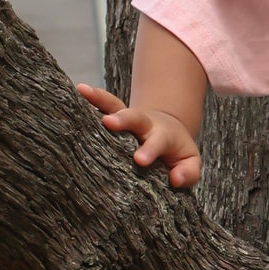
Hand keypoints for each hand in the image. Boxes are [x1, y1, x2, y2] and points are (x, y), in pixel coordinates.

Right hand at [77, 82, 201, 188]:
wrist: (168, 131)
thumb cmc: (177, 153)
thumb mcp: (190, 163)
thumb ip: (188, 172)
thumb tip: (175, 179)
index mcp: (164, 137)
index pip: (157, 142)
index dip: (149, 150)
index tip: (139, 160)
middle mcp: (145, 124)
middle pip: (135, 118)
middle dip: (122, 119)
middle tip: (108, 122)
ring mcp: (128, 118)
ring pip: (116, 105)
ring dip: (100, 99)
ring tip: (83, 92)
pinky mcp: (114, 115)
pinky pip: (103, 103)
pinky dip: (91, 96)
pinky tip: (78, 90)